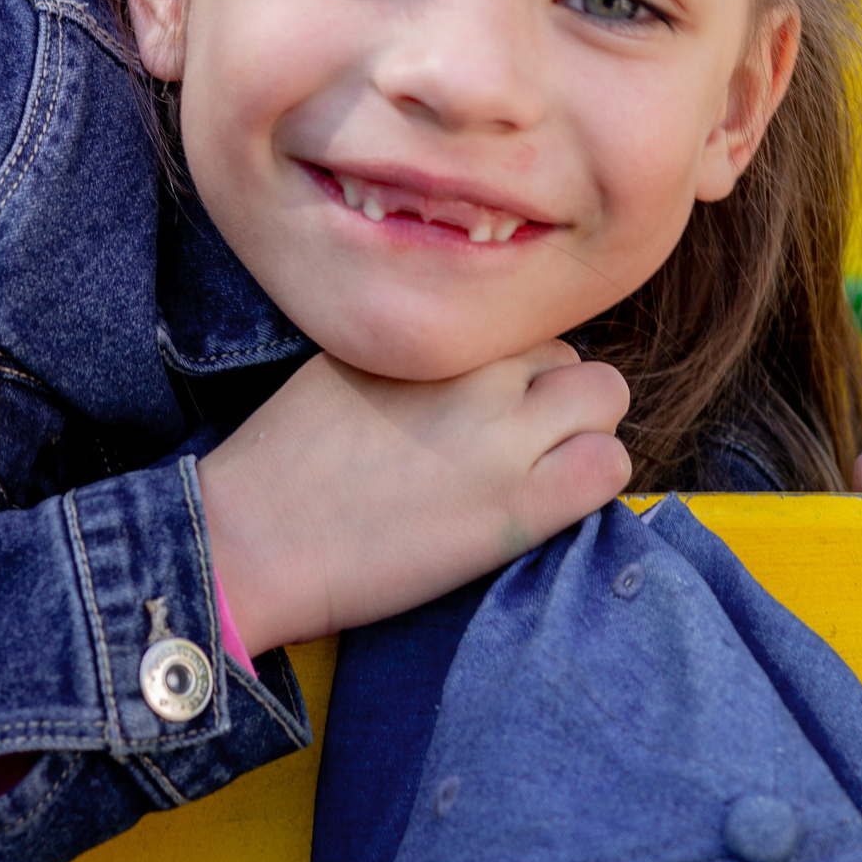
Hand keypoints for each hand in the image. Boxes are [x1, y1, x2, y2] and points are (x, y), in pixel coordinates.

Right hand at [197, 344, 629, 654]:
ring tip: (538, 471)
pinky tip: (549, 503)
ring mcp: (504, 436)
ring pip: (605, 399)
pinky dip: (593, 478)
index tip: (492, 406)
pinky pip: (609, 467)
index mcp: (431, 332)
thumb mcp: (347, 359)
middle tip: (519, 443)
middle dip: (556, 396)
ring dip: (583, 431)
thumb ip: (420, 348)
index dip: (516, 370)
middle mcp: (476, 369)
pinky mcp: (520, 507)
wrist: (252, 538)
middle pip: (571, 355)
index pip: (521, 322)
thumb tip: (471, 354)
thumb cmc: (283, 457)